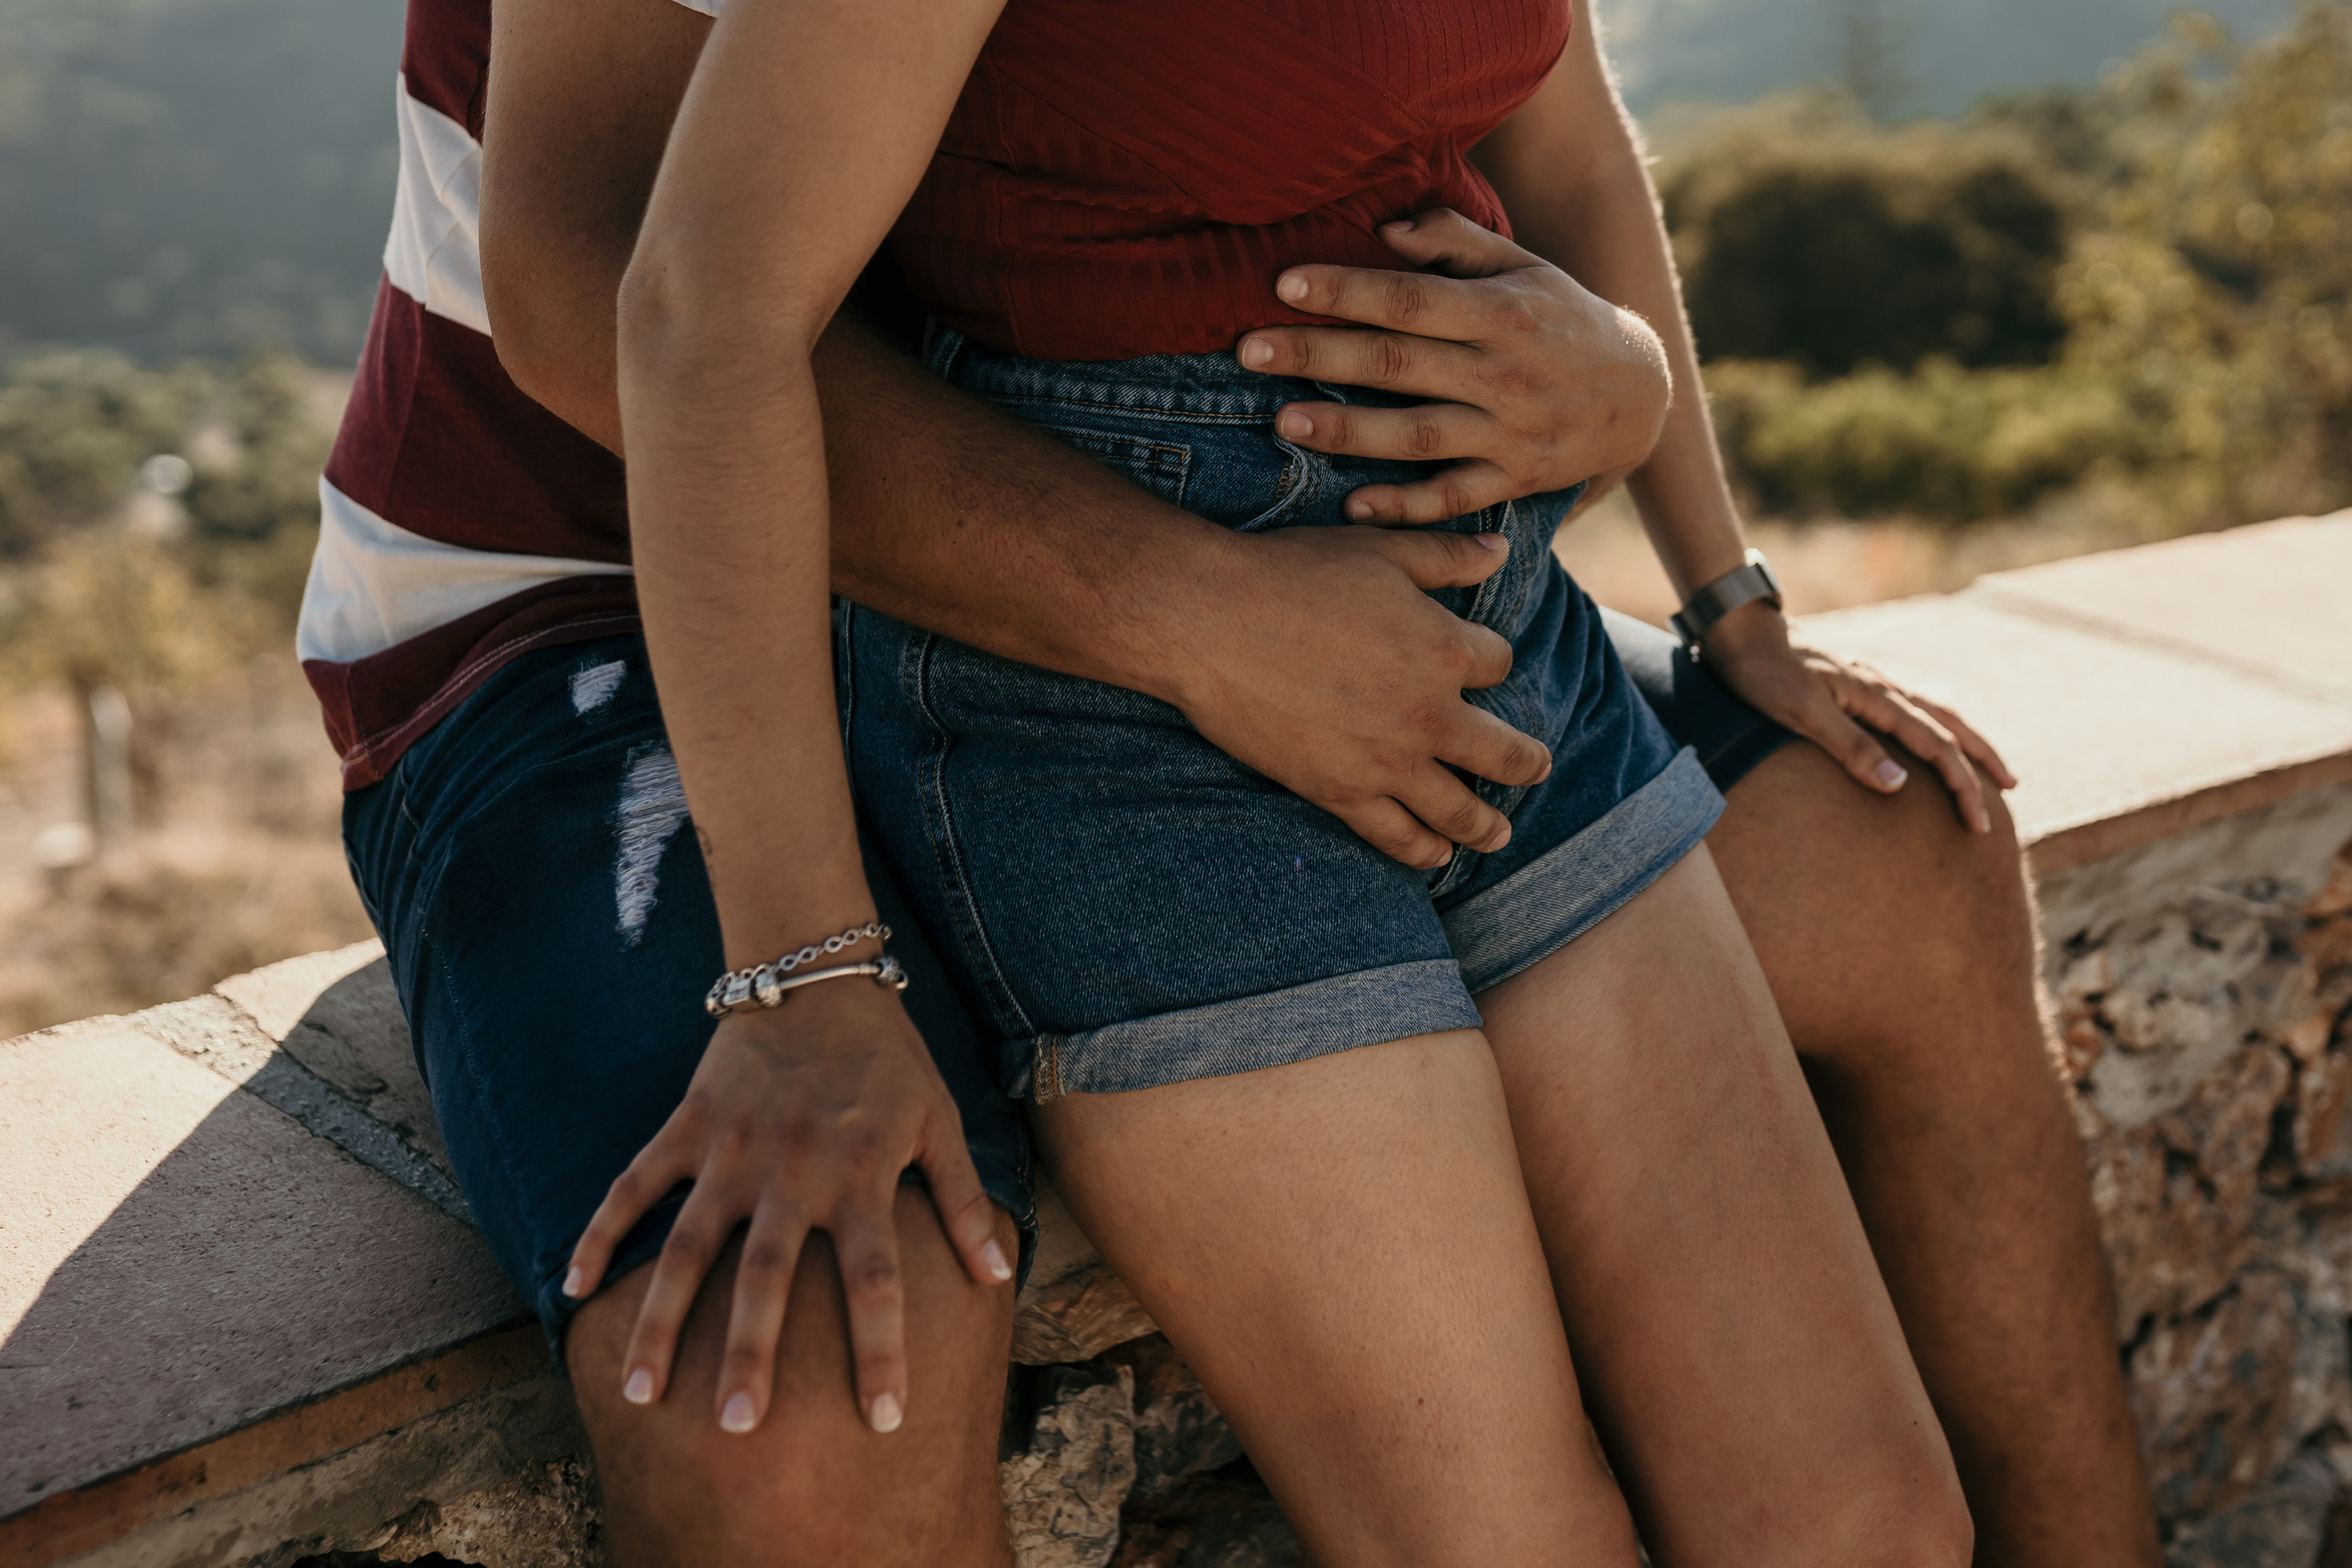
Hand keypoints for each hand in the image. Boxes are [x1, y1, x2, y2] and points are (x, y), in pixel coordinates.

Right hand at [562, 976, 1011, 1433]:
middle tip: (739, 1427)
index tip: (883, 1418)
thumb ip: (963, 1200)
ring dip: (663, 1321)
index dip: (882, 1349)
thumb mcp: (940, 1121)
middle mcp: (792, 1171)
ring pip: (689, 1247)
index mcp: (860, 1175)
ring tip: (641, 1392)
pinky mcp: (688, 1125)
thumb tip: (997, 1275)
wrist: (816, 974)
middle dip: (753, 1353)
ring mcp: (731, 1150)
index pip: (877, 1277)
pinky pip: (635, 1184)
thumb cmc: (888, 1059)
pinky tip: (574, 1287)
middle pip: (769, 1276)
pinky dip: (602, 1231)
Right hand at [1170, 523, 1554, 869]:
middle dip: (1525, 762)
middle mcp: (1429, 714)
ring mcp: (1387, 761)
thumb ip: (1446, 556)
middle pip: (1503, 753)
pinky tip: (1435, 857)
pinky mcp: (1341, 793)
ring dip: (1486, 826)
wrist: (1211, 622)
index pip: (1498, 664)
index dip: (1490, 661)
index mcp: (1445, 648)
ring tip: (1497, 835)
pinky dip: (1422, 852)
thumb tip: (1500, 550)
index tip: (1478, 664)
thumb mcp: (1379, 551)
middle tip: (1535, 768)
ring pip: (1459, 809)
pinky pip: (1397, 836)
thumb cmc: (1292, 574)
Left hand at [1235, 207, 1670, 523]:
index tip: (1285, 283)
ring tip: (1284, 423)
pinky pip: (1454, 498)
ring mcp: (1509, 432)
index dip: (1347, 290)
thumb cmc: (1564, 318)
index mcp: (1501, 312)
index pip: (1411, 298)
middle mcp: (1503, 373)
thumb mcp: (1524, 266)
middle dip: (1320, 355)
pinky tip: (1355, 507)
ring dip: (1349, 430)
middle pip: (1398, 363)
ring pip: (1418, 434)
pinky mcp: (1515, 479)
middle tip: (1249, 349)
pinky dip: (1407, 507)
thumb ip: (1456, 243)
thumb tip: (1387, 229)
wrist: (1642, 396)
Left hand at [1699, 602, 2017, 833]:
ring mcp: (1869, 684)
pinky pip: (1910, 708)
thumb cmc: (1763, 674)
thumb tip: (1900, 784)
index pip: (1934, 746)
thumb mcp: (1801, 714)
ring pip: (1933, 712)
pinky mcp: (1854, 685)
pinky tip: (1930, 737)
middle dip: (1980, 759)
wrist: (1740, 633)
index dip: (1962, 784)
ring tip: (1988, 764)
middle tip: (2011, 789)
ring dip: (1965, 739)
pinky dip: (1934, 726)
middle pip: (1948, 724)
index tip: (1978, 821)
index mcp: (1875, 696)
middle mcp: (1881, 687)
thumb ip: (1850, 746)